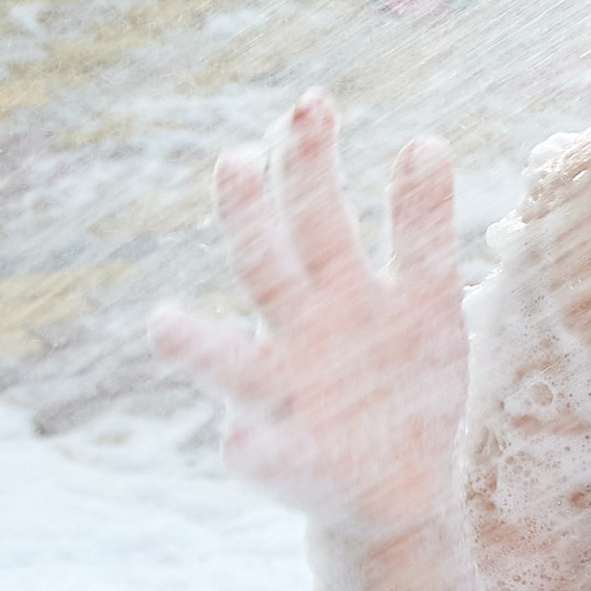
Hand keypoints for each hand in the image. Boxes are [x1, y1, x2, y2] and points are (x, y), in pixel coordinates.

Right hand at [150, 89, 469, 542]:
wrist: (397, 488)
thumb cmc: (404, 381)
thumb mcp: (428, 300)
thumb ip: (420, 229)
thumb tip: (423, 141)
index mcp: (334, 282)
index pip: (316, 209)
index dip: (310, 161)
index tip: (312, 103)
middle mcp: (297, 327)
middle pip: (267, 263)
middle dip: (250, 219)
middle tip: (234, 162)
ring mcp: (283, 394)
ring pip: (232, 362)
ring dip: (197, 345)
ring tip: (163, 326)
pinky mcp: (283, 460)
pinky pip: (264, 454)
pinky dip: (253, 448)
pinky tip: (239, 440)